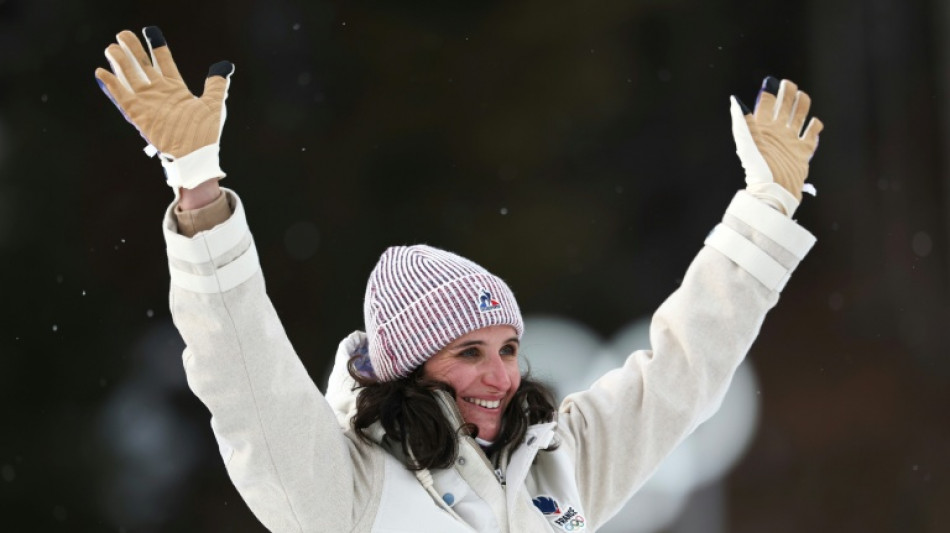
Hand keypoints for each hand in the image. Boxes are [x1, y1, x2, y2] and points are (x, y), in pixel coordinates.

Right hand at [95, 27, 233, 195]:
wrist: (195, 155)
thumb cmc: (204, 133)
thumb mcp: (213, 105)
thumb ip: (216, 84)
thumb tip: (224, 67)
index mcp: (176, 89)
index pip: (164, 62)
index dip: (157, 47)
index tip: (151, 31)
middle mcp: (159, 93)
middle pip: (142, 65)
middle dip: (133, 50)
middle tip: (123, 34)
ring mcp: (148, 102)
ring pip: (130, 77)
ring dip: (120, 62)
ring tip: (111, 47)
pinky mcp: (138, 114)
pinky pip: (121, 96)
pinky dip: (111, 84)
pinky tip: (101, 71)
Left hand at [730, 76, 822, 215]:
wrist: (774, 191)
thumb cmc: (757, 169)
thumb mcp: (747, 143)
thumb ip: (742, 121)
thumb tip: (735, 100)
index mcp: (762, 129)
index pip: (767, 104)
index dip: (769, 92)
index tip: (771, 81)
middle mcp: (777, 132)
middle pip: (785, 106)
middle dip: (787, 93)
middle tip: (789, 85)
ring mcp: (791, 140)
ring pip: (800, 116)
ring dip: (802, 104)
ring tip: (802, 97)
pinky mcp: (803, 151)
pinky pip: (812, 133)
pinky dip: (815, 126)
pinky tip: (813, 124)